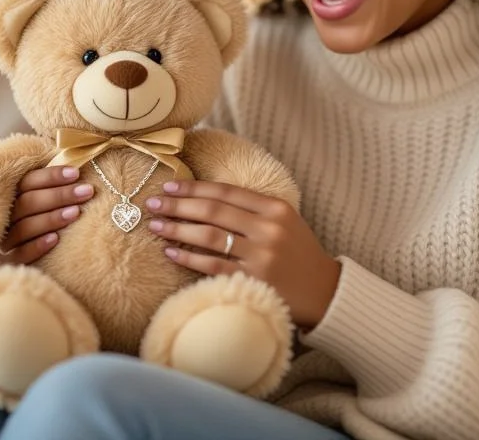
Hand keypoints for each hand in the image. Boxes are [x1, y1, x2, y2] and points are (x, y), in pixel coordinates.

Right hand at [0, 165, 94, 271]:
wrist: (10, 262)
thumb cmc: (32, 224)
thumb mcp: (37, 202)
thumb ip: (49, 187)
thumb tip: (77, 166)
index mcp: (9, 197)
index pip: (28, 181)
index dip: (51, 176)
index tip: (76, 173)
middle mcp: (3, 217)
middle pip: (28, 202)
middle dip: (59, 195)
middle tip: (86, 191)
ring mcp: (3, 241)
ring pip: (24, 227)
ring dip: (51, 218)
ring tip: (76, 212)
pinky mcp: (6, 263)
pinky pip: (20, 254)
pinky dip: (37, 246)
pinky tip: (56, 239)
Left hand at [145, 180, 341, 329]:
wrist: (325, 291)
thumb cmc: (298, 253)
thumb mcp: (285, 221)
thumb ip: (253, 208)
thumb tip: (204, 197)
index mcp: (275, 208)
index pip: (226, 191)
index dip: (194, 187)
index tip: (169, 186)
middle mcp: (268, 228)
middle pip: (212, 210)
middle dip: (178, 205)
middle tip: (153, 203)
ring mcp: (261, 255)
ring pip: (208, 236)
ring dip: (177, 229)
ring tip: (155, 226)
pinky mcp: (253, 280)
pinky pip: (212, 265)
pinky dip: (188, 257)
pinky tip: (170, 252)